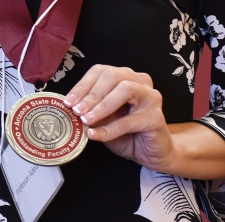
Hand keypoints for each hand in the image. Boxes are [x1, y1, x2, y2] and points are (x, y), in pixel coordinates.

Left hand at [63, 65, 177, 171]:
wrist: (150, 153)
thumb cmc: (127, 133)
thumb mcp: (103, 120)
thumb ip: (91, 110)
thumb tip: (72, 107)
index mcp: (125, 77)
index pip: (101, 71)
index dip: (82, 85)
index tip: (68, 101)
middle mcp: (140, 82)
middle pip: (113, 76)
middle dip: (92, 94)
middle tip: (77, 111)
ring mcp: (151, 98)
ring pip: (125, 89)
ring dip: (102, 105)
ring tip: (87, 119)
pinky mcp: (156, 117)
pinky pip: (130, 120)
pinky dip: (110, 129)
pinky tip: (97, 134)